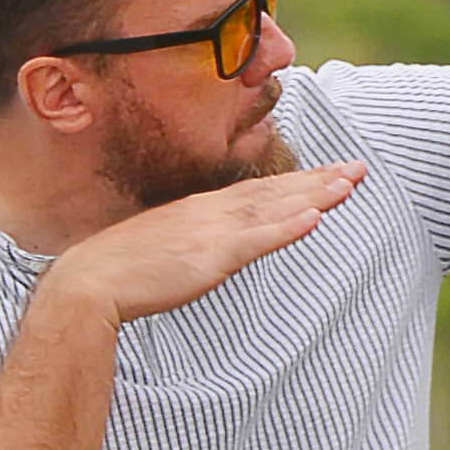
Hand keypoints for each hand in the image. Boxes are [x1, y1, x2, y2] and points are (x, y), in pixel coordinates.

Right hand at [50, 162, 365, 327]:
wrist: (90, 281)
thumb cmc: (123, 268)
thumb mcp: (166, 245)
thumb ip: (194, 240)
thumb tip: (210, 245)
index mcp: (202, 210)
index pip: (260, 190)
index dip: (299, 180)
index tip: (331, 173)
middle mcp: (212, 212)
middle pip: (276, 192)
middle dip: (320, 179)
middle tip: (359, 168)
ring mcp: (212, 232)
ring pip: (274, 208)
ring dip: (314, 195)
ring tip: (349, 183)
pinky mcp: (210, 257)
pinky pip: (255, 241)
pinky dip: (286, 229)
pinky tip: (314, 218)